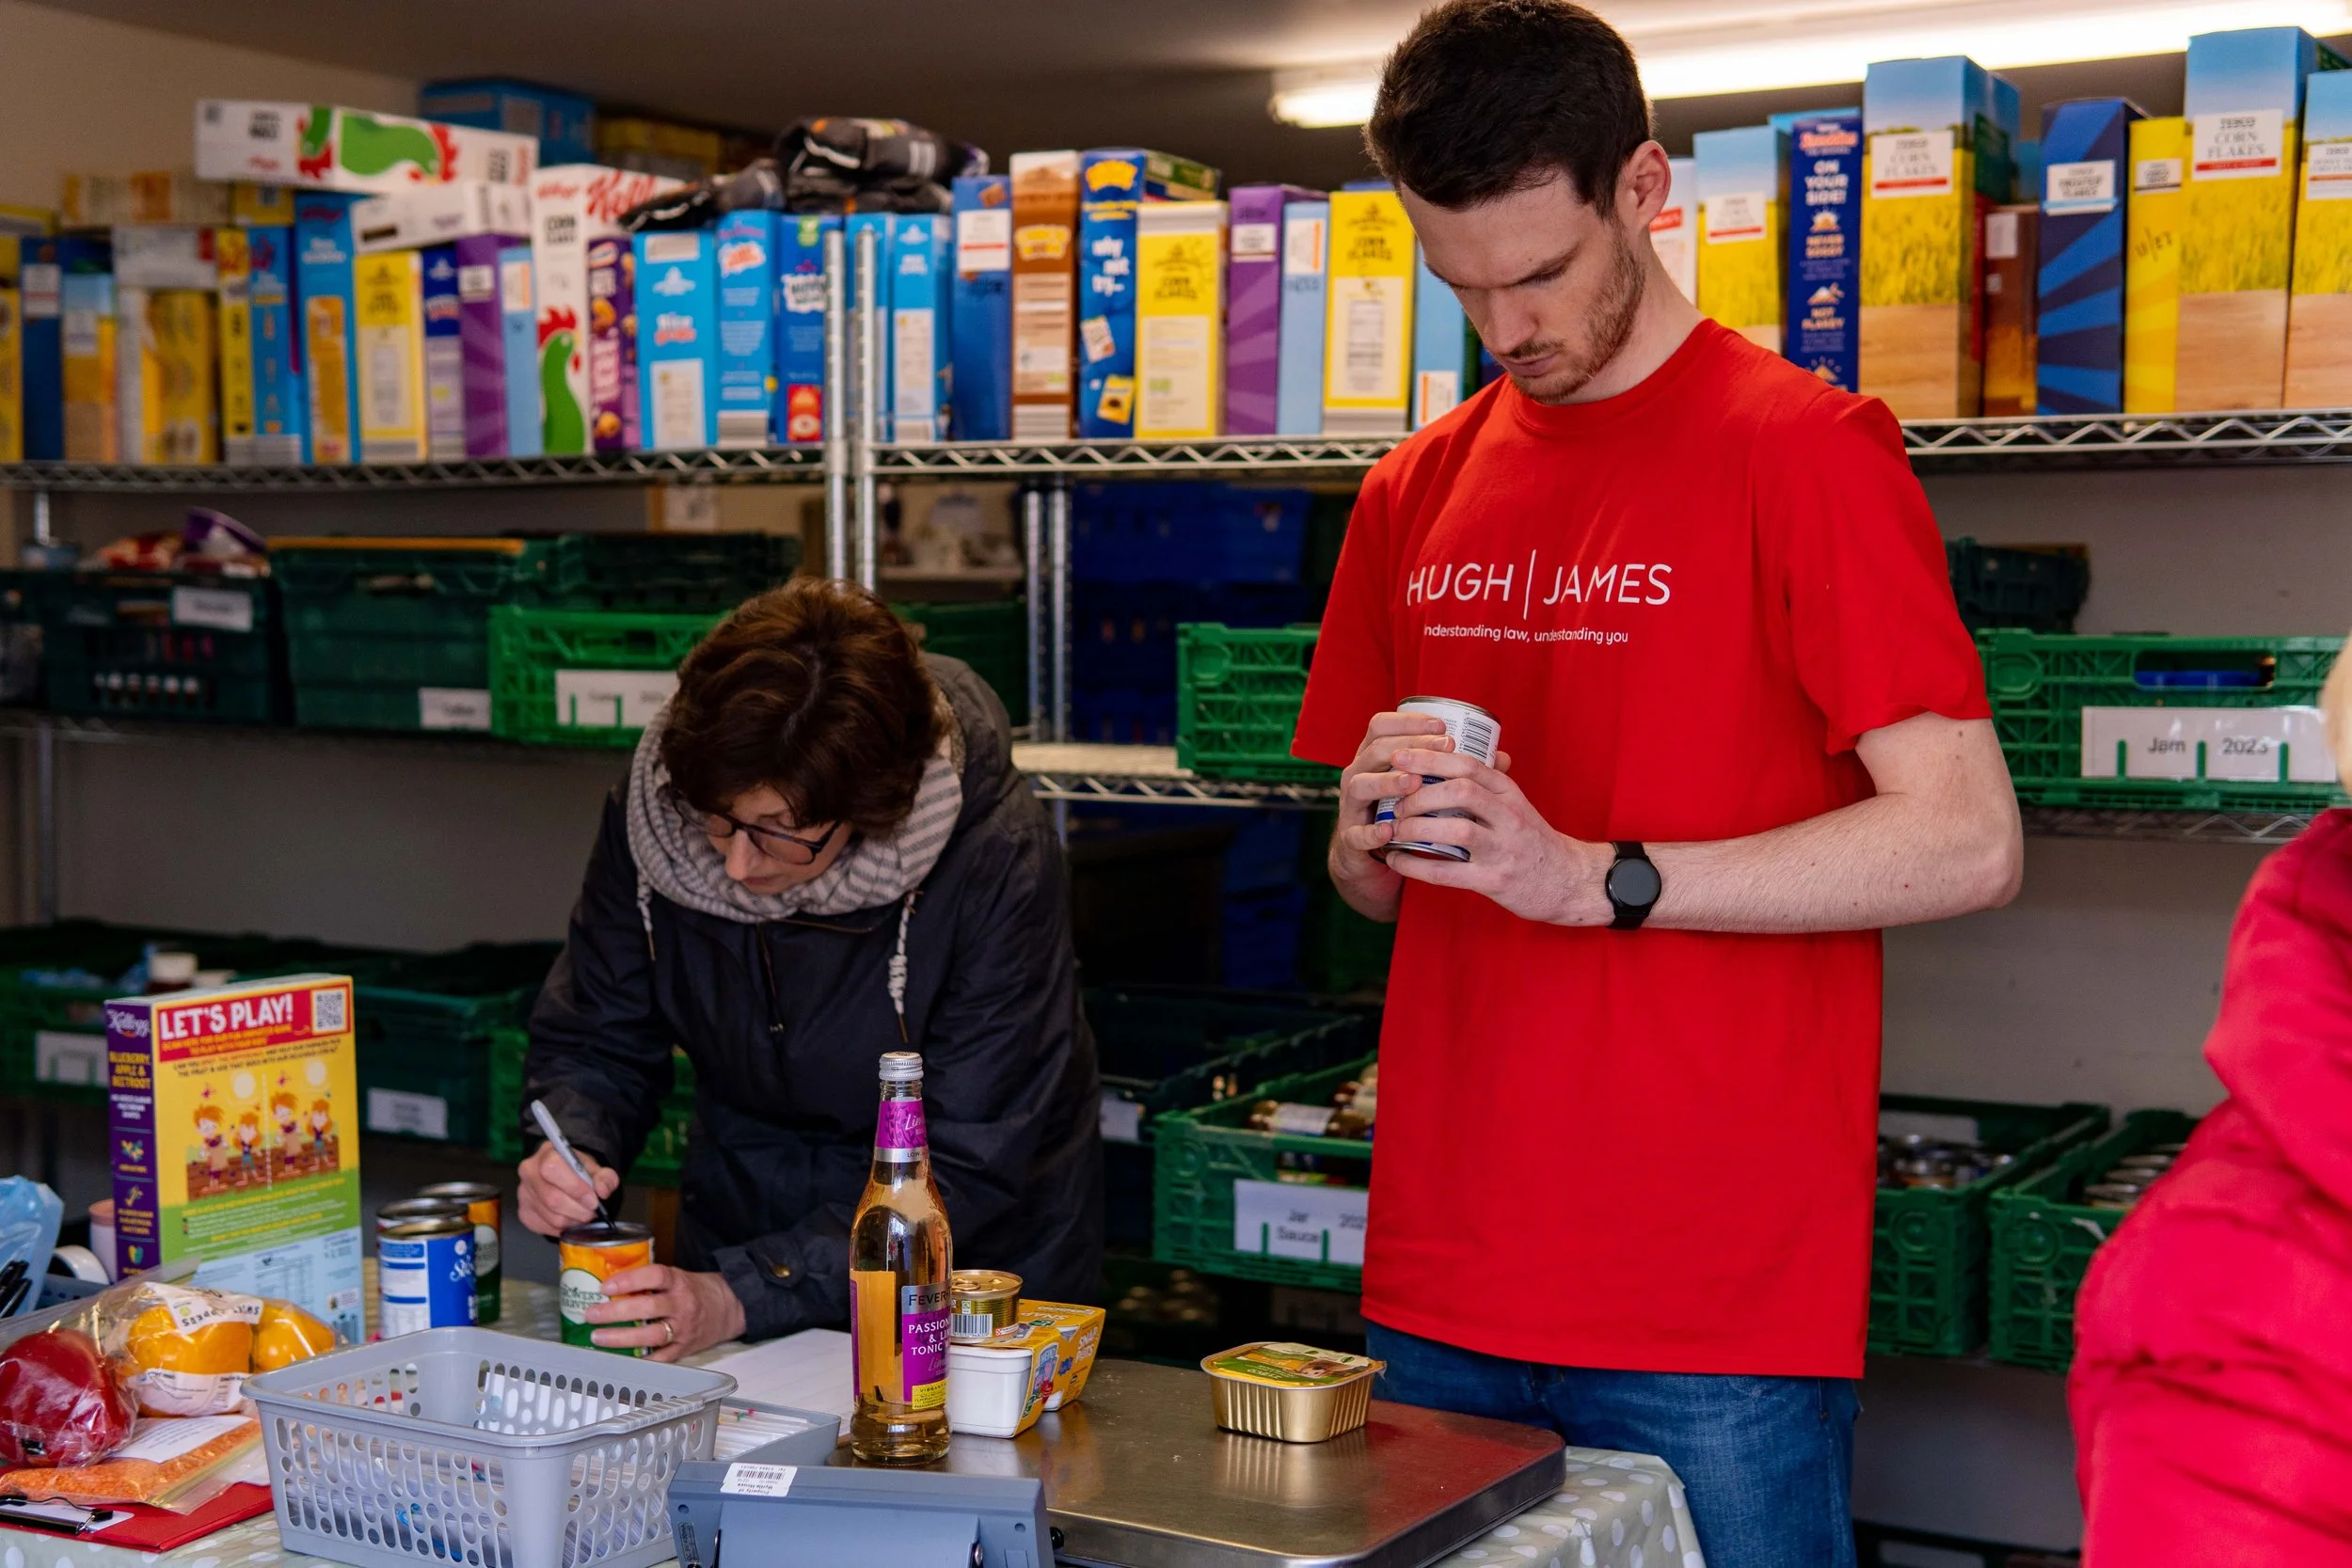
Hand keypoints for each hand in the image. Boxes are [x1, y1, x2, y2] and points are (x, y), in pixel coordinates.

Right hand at [516, 1141, 618, 1237]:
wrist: (564, 1176)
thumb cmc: (578, 1170)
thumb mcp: (596, 1168)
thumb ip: (604, 1177)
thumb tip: (602, 1191)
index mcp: (546, 1154)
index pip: (554, 1169)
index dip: (576, 1188)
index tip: (594, 1200)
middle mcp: (529, 1172)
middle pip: (552, 1198)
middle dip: (579, 1210)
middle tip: (592, 1212)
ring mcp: (524, 1194)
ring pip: (551, 1217)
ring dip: (573, 1221)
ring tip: (584, 1215)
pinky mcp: (524, 1213)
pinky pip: (547, 1227)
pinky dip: (564, 1228)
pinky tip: (571, 1219)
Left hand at [584, 1264, 746, 1361]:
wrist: (730, 1308)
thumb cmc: (697, 1290)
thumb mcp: (679, 1277)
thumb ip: (651, 1282)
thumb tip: (611, 1285)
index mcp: (679, 1282)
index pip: (654, 1276)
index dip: (629, 1280)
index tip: (605, 1286)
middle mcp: (682, 1305)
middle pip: (647, 1308)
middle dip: (615, 1312)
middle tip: (591, 1314)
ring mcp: (683, 1329)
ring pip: (651, 1336)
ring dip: (621, 1338)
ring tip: (598, 1338)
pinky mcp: (684, 1349)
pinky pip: (660, 1358)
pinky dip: (640, 1361)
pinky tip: (620, 1360)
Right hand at [1331, 712, 1453, 907]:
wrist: (1374, 858)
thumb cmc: (1407, 814)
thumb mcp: (1427, 787)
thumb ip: (1459, 772)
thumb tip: (1502, 758)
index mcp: (1376, 758)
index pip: (1382, 726)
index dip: (1409, 722)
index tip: (1442, 725)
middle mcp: (1360, 775)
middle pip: (1375, 750)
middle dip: (1409, 747)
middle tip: (1441, 749)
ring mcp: (1352, 806)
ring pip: (1360, 785)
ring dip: (1387, 781)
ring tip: (1414, 783)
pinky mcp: (1351, 838)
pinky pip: (1356, 834)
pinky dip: (1371, 831)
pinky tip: (1389, 830)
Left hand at [1380, 743, 1613, 925]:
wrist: (1567, 881)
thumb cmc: (1532, 838)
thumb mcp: (1516, 803)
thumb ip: (1487, 781)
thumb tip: (1453, 750)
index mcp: (1509, 792)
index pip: (1468, 765)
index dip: (1429, 759)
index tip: (1399, 756)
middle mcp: (1508, 816)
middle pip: (1460, 792)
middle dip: (1419, 794)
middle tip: (1395, 801)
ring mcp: (1502, 849)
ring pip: (1455, 830)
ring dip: (1416, 828)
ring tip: (1393, 829)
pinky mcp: (1493, 880)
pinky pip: (1447, 872)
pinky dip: (1415, 866)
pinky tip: (1396, 860)